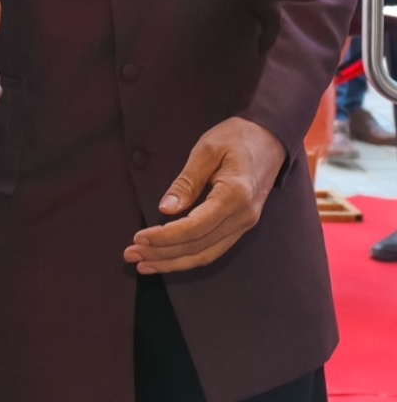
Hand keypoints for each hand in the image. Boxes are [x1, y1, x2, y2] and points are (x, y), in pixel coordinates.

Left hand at [123, 116, 285, 273]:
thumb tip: (165, 210)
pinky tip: (168, 259)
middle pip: (199, 247)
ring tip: (143, 263)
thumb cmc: (236, 137)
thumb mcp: (206, 150)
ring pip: (207, 254)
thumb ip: (186, 181)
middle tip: (130, 255)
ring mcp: (245, 224)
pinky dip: (189, 257)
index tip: (138, 239)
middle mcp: (243, 217)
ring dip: (173, 262)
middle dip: (162, 255)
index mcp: (234, 196)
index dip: (165, 237)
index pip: (195, 228)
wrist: (270, 139)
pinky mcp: (241, 225)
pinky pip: (214, 248)